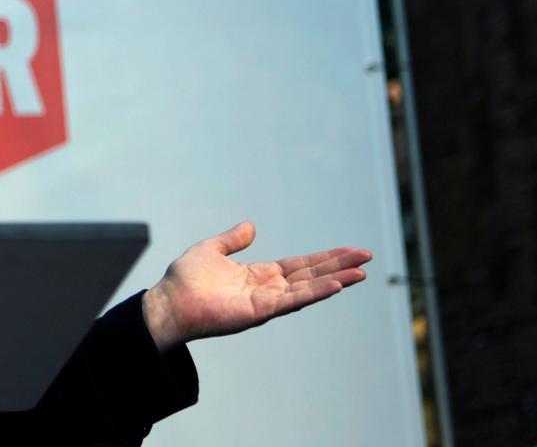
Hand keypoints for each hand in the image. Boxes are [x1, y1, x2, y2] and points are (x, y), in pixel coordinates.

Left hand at [141, 221, 371, 352]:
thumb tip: (250, 225)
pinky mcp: (261, 310)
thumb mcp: (211, 249)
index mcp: (259, 275)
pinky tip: (336, 286)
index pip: (301, 265)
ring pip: (308, 289)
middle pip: (311, 275)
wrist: (169, 302)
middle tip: (367, 256)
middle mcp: (268, 289)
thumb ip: (233, 240)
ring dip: (336, 280)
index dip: (325, 258)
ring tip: (361, 272)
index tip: (350, 251)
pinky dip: (315, 293)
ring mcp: (267, 301)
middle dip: (339, 266)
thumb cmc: (185, 280)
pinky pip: (293, 300)